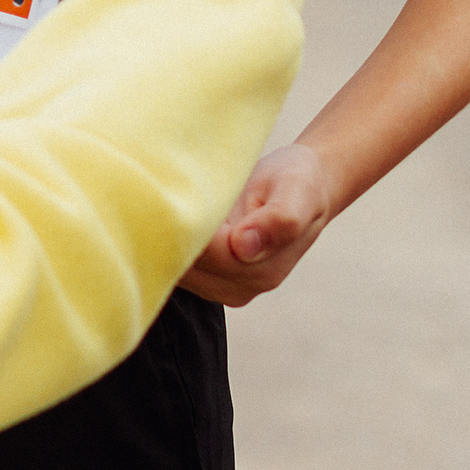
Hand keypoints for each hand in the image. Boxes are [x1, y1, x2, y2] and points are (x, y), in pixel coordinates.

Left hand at [178, 143, 335, 305]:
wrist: (304, 185)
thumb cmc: (298, 182)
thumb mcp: (297, 192)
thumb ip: (279, 220)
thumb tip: (243, 248)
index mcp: (262, 270)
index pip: (208, 256)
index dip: (189, 225)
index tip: (177, 192)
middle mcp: (242, 287)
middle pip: (187, 266)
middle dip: (171, 232)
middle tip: (165, 192)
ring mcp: (222, 286)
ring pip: (176, 268)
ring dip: (166, 237)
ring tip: (170, 199)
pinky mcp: (207, 277)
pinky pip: (176, 265)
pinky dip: (168, 241)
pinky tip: (173, 214)